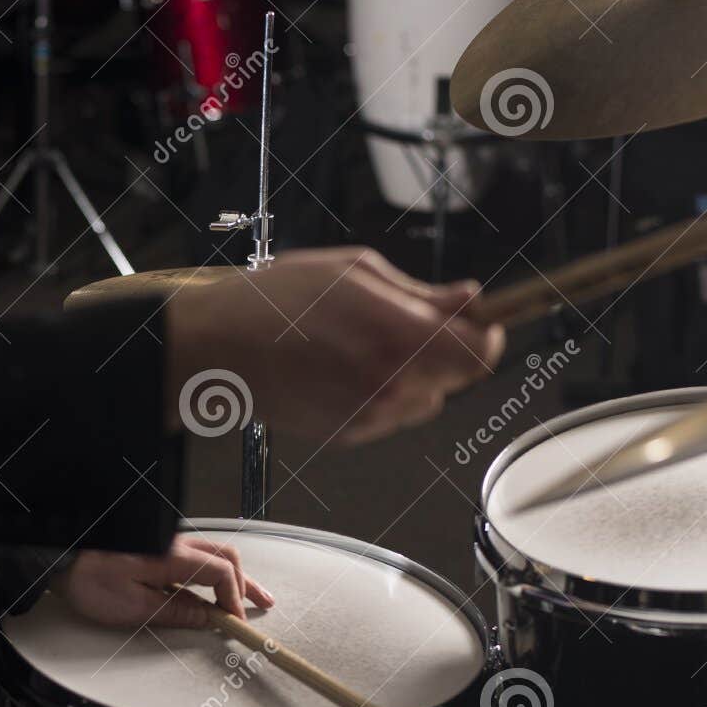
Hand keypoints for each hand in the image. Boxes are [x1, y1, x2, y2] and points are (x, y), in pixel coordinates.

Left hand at [52, 536, 273, 629]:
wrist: (58, 554)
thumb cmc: (87, 578)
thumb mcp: (133, 607)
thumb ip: (175, 611)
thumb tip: (207, 617)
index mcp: (172, 557)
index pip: (221, 573)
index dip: (234, 598)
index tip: (236, 620)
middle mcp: (173, 544)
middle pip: (224, 558)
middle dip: (245, 582)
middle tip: (260, 603)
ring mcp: (164, 542)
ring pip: (211, 553)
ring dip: (230, 576)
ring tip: (245, 596)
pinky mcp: (154, 546)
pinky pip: (193, 555)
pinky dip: (210, 571)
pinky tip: (210, 586)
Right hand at [164, 247, 504, 444]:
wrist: (217, 352)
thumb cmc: (273, 303)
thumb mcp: (355, 272)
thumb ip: (421, 292)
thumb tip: (466, 299)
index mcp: (399, 337)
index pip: (482, 352)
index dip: (489, 333)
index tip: (480, 320)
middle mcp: (391, 385)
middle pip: (458, 378)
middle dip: (447, 350)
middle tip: (413, 324)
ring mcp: (370, 415)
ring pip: (426, 398)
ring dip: (414, 373)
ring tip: (365, 345)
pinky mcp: (349, 434)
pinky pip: (391, 414)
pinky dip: (382, 392)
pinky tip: (344, 367)